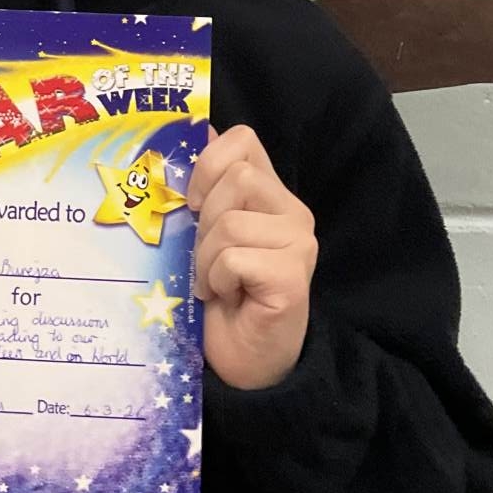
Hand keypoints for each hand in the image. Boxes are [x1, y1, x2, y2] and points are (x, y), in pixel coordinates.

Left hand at [187, 123, 316, 391]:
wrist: (241, 363)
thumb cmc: (219, 298)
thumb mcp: (204, 233)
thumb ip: (208, 188)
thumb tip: (200, 129)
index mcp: (271, 195)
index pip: (243, 140)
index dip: (207, 164)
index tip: (193, 203)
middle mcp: (294, 213)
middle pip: (236, 176)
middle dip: (204, 219)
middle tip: (206, 256)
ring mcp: (299, 245)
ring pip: (231, 220)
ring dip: (206, 257)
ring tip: (215, 282)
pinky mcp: (293, 277)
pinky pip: (234, 257)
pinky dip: (216, 279)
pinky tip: (226, 298)